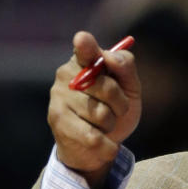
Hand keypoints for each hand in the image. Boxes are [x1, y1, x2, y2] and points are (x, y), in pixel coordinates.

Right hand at [47, 31, 141, 188]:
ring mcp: (59, 98)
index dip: (86, 46)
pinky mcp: (57, 122)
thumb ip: (126, 68)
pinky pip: (93, 136)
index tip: (83, 40)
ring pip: (101, 114)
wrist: (97, 148)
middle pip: (108, 87)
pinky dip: (107, 145)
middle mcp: (66, 74)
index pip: (85, 49)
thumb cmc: (114, 111)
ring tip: (103, 125)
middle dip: (121, 104)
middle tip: (116, 109)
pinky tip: (101, 142)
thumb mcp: (130, 89)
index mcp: (85, 60)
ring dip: (112, 125)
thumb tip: (111, 56)